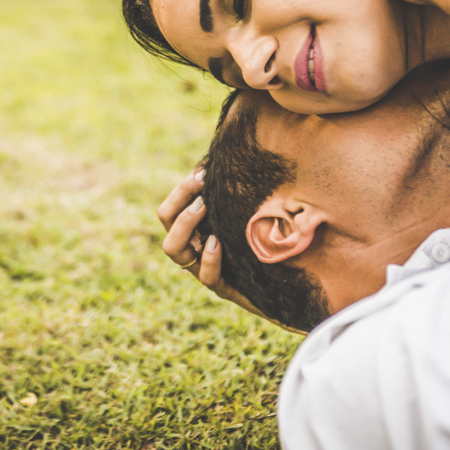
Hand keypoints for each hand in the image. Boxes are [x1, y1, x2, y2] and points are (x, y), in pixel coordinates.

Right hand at [156, 169, 266, 318]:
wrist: (283, 286)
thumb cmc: (263, 244)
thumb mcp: (249, 216)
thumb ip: (236, 195)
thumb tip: (229, 160)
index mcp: (196, 232)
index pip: (170, 210)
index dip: (181, 191)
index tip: (202, 174)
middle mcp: (194, 249)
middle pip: (166, 221)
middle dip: (180, 202)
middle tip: (202, 188)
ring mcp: (205, 269)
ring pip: (175, 251)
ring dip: (185, 224)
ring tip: (202, 207)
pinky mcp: (225, 288)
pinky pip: (209, 277)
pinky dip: (210, 258)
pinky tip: (217, 242)